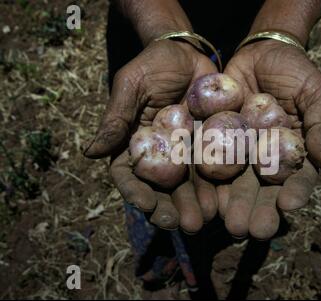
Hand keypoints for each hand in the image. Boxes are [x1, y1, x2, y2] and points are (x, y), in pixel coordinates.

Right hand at [84, 40, 217, 232]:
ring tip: (205, 220)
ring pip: (190, 184)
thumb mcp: (131, 85)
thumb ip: (116, 118)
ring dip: (196, 203)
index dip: (137, 192)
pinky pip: (216, 167)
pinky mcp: (212, 144)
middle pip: (163, 187)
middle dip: (172, 207)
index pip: (131, 174)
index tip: (146, 206)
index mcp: (135, 143)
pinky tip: (225, 199)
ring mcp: (187, 152)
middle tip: (183, 224)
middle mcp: (161, 154)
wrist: (187, 52)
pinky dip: (219, 184)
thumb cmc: (152, 64)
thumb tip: (90, 153)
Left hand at [218, 40, 320, 239]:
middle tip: (252, 230)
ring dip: (232, 205)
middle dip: (258, 211)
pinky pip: (210, 162)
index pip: (298, 178)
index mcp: (294, 153)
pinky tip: (204, 197)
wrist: (260, 51)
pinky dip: (207, 180)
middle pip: (264, 190)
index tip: (289, 206)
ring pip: (236, 183)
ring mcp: (240, 153)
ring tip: (228, 224)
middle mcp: (266, 160)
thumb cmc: (295, 72)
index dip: (295, 193)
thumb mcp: (314, 92)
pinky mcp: (216, 141)